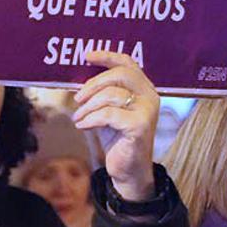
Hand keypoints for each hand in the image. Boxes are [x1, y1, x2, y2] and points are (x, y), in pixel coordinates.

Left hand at [73, 50, 159, 201]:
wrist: (128, 170)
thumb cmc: (117, 138)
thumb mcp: (108, 111)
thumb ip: (101, 95)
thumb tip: (77, 82)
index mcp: (143, 89)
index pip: (128, 63)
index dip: (108, 56)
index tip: (87, 56)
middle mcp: (150, 96)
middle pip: (120, 74)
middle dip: (93, 84)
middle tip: (78, 98)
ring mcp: (147, 110)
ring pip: (111, 95)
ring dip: (88, 107)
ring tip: (79, 118)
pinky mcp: (140, 126)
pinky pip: (108, 114)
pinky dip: (90, 119)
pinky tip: (83, 125)